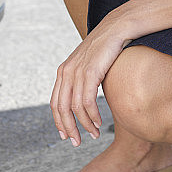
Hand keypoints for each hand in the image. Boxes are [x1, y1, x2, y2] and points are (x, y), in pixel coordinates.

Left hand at [50, 16, 128, 146]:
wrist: (116, 28)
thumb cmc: (106, 48)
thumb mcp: (89, 66)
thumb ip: (83, 81)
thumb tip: (84, 100)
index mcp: (63, 71)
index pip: (55, 102)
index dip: (59, 121)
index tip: (66, 135)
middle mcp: (66, 71)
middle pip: (61, 108)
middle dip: (68, 128)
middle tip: (76, 142)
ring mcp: (77, 71)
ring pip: (74, 107)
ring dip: (84, 125)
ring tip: (93, 134)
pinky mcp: (90, 71)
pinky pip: (87, 101)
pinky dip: (92, 115)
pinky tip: (98, 123)